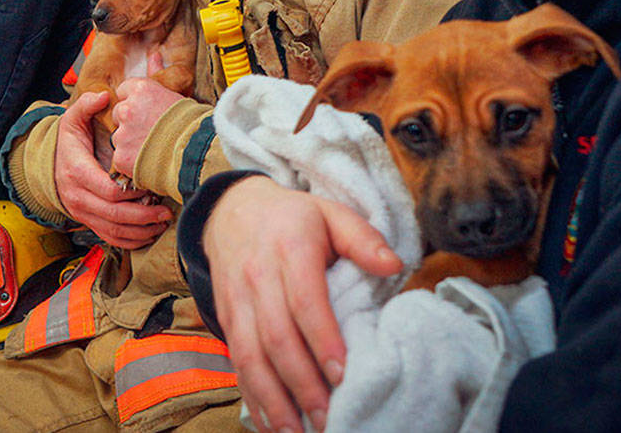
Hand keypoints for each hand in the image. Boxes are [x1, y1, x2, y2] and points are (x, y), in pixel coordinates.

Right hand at [55, 91, 172, 247]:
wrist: (49, 167)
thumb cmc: (69, 143)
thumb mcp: (72, 120)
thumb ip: (86, 105)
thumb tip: (104, 96)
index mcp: (77, 173)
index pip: (108, 190)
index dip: (132, 192)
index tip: (152, 185)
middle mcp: (78, 198)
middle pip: (114, 216)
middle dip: (143, 216)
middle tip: (167, 210)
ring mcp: (82, 214)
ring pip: (114, 232)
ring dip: (141, 231)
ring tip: (163, 222)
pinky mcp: (88, 223)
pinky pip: (110, 239)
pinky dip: (131, 241)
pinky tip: (150, 234)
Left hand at [110, 55, 185, 178]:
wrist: (197, 152)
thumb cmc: (191, 124)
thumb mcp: (175, 93)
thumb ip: (158, 73)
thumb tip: (154, 55)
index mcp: (141, 89)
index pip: (123, 91)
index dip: (135, 102)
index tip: (147, 112)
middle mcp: (128, 109)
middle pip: (119, 113)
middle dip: (130, 122)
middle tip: (151, 130)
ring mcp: (123, 133)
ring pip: (119, 137)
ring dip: (130, 142)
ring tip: (153, 146)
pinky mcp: (122, 155)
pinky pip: (120, 157)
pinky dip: (130, 161)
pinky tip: (148, 159)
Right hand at [204, 176, 402, 432]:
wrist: (231, 210)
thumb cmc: (292, 218)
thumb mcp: (330, 213)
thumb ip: (362, 238)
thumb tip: (394, 265)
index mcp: (290, 248)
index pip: (304, 300)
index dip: (322, 339)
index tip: (342, 374)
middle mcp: (258, 277)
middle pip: (276, 336)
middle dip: (301, 383)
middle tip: (328, 418)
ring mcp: (237, 300)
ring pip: (250, 356)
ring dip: (272, 399)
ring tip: (296, 432)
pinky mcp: (226, 318)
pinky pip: (236, 362)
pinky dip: (252, 396)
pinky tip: (270, 424)